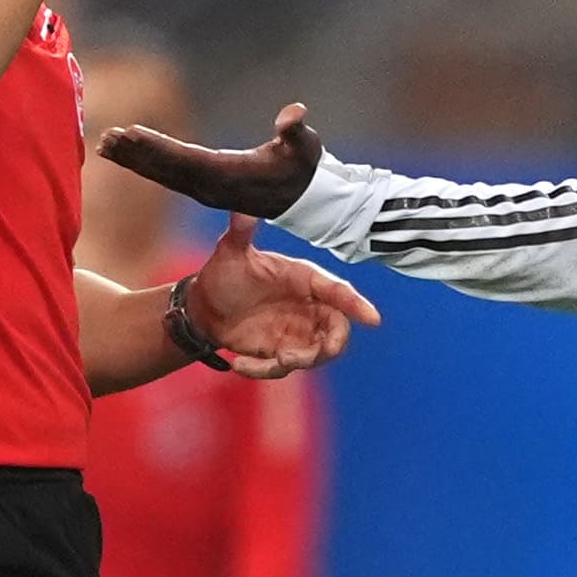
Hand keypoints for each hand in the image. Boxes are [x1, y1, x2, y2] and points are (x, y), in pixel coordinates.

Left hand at [101, 100, 324, 219]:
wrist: (301, 199)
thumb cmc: (302, 167)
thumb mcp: (306, 148)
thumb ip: (297, 131)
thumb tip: (294, 115)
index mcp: (229, 174)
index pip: (187, 159)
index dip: (159, 147)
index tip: (132, 134)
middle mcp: (210, 187)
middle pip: (166, 169)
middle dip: (136, 154)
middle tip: (106, 139)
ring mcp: (203, 190)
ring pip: (161, 174)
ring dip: (132, 160)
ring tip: (105, 144)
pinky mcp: (200, 188)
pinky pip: (166, 176)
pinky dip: (143, 164)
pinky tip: (123, 153)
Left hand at [178, 220, 376, 376]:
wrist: (203, 304)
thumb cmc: (223, 273)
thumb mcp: (230, 252)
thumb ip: (241, 231)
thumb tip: (243, 206)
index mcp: (303, 278)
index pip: (337, 290)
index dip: (357, 304)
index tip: (373, 319)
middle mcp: (306, 306)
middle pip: (337, 329)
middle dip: (331, 345)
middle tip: (304, 352)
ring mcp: (296, 331)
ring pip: (315, 354)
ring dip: (300, 361)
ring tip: (274, 360)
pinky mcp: (280, 351)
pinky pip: (283, 369)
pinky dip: (264, 370)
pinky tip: (239, 363)